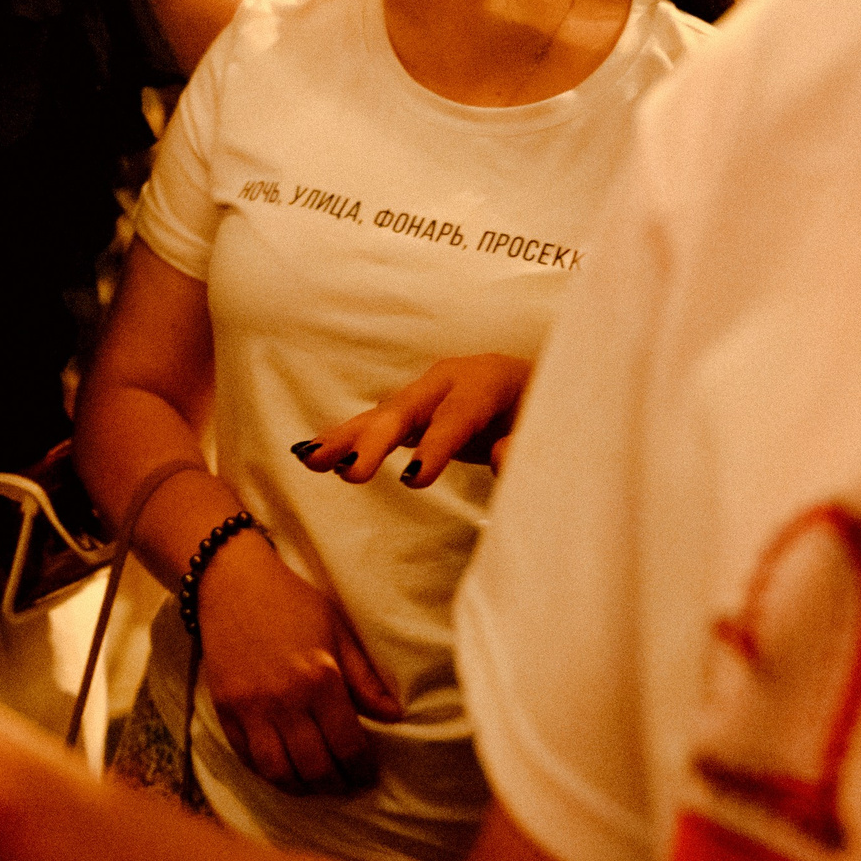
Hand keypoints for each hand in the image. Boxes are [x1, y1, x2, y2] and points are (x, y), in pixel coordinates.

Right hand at [197, 533, 400, 794]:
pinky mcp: (224, 710)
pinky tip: (286, 769)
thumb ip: (365, 678)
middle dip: (337, 784)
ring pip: (279, 772)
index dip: (362, 768)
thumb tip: (395, 716)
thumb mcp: (338, 631)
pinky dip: (269, 773)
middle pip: (315, 767)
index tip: (369, 772)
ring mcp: (250, 708)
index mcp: (319, 677)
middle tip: (348, 784)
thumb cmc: (292, 602)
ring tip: (317, 783)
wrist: (231, 583)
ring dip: (303, 787)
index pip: (348, 744)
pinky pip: (248, 758)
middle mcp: (284, 699)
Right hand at [294, 355, 530, 487]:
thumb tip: (501, 457)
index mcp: (487, 383)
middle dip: (375, 440)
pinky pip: (376, 424)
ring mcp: (426, 392)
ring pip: (382, 414)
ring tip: (309, 459)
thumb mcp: (551, 429)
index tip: (412, 480)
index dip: (435, 447)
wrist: (539, 384)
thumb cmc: (547, 412)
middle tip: (349, 472)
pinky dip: (347, 438)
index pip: (457, 417)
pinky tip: (313, 454)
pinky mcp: (414, 410)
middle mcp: (448, 380)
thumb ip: (528, 444)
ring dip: (345, 438)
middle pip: (406, 409)